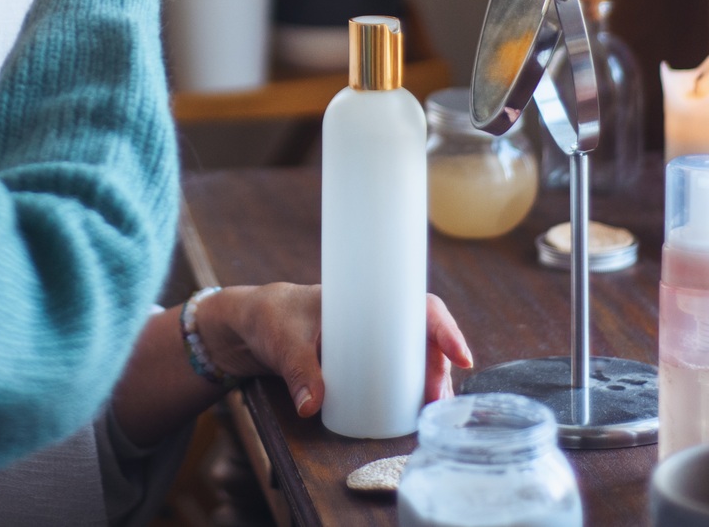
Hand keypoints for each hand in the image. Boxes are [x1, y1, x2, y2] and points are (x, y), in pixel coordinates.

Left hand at [199, 284, 473, 417]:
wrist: (247, 325)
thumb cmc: (269, 318)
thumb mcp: (282, 341)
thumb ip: (297, 372)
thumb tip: (312, 407)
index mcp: (364, 298)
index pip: (416, 306)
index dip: (443, 328)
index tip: (461, 356)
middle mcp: (373, 318)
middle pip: (422, 338)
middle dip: (440, 368)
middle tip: (438, 400)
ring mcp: (368, 342)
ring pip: (413, 358)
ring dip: (428, 383)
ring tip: (429, 411)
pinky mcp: (358, 363)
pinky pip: (395, 372)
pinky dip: (410, 389)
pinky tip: (415, 411)